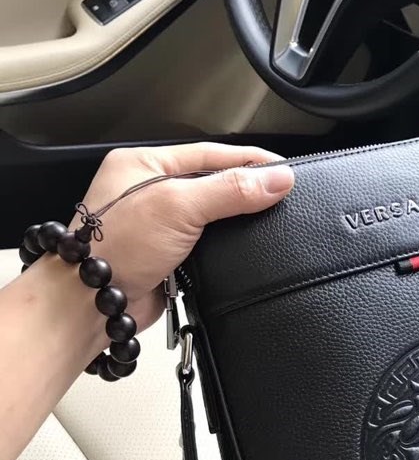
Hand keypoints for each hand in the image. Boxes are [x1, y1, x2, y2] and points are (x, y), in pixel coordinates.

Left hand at [72, 142, 294, 332]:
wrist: (94, 305)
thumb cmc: (116, 248)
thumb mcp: (177, 205)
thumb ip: (230, 190)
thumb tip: (277, 180)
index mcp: (143, 164)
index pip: (208, 153)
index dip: (248, 160)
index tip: (283, 168)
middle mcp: (149, 192)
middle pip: (211, 183)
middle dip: (246, 188)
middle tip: (281, 193)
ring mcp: (160, 226)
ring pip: (212, 215)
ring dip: (237, 219)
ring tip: (269, 216)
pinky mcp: (170, 256)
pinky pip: (208, 245)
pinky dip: (227, 245)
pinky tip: (245, 246)